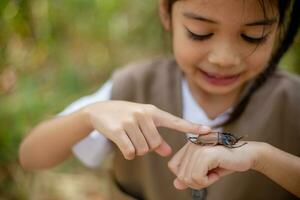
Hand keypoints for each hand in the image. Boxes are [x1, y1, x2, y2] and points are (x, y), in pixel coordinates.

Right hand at [83, 101, 210, 159]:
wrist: (99, 110)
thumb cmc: (125, 117)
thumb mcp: (142, 123)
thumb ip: (156, 138)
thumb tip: (167, 152)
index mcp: (153, 112)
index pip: (176, 121)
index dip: (192, 127)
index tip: (208, 130)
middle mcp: (144, 115)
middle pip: (155, 144)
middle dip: (147, 147)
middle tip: (137, 137)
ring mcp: (130, 121)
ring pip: (143, 150)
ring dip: (136, 150)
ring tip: (129, 138)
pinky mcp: (118, 130)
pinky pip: (130, 152)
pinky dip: (128, 153)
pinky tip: (123, 144)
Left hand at [168, 141, 260, 189]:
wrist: (247, 155)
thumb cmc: (226, 162)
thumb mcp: (205, 171)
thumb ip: (189, 176)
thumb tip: (176, 184)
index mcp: (189, 146)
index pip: (173, 166)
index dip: (186, 176)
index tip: (202, 173)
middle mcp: (191, 144)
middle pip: (181, 175)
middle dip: (196, 182)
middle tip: (211, 175)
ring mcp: (198, 148)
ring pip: (188, 178)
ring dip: (203, 182)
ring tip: (214, 172)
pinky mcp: (206, 154)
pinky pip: (197, 177)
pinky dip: (208, 181)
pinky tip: (217, 172)